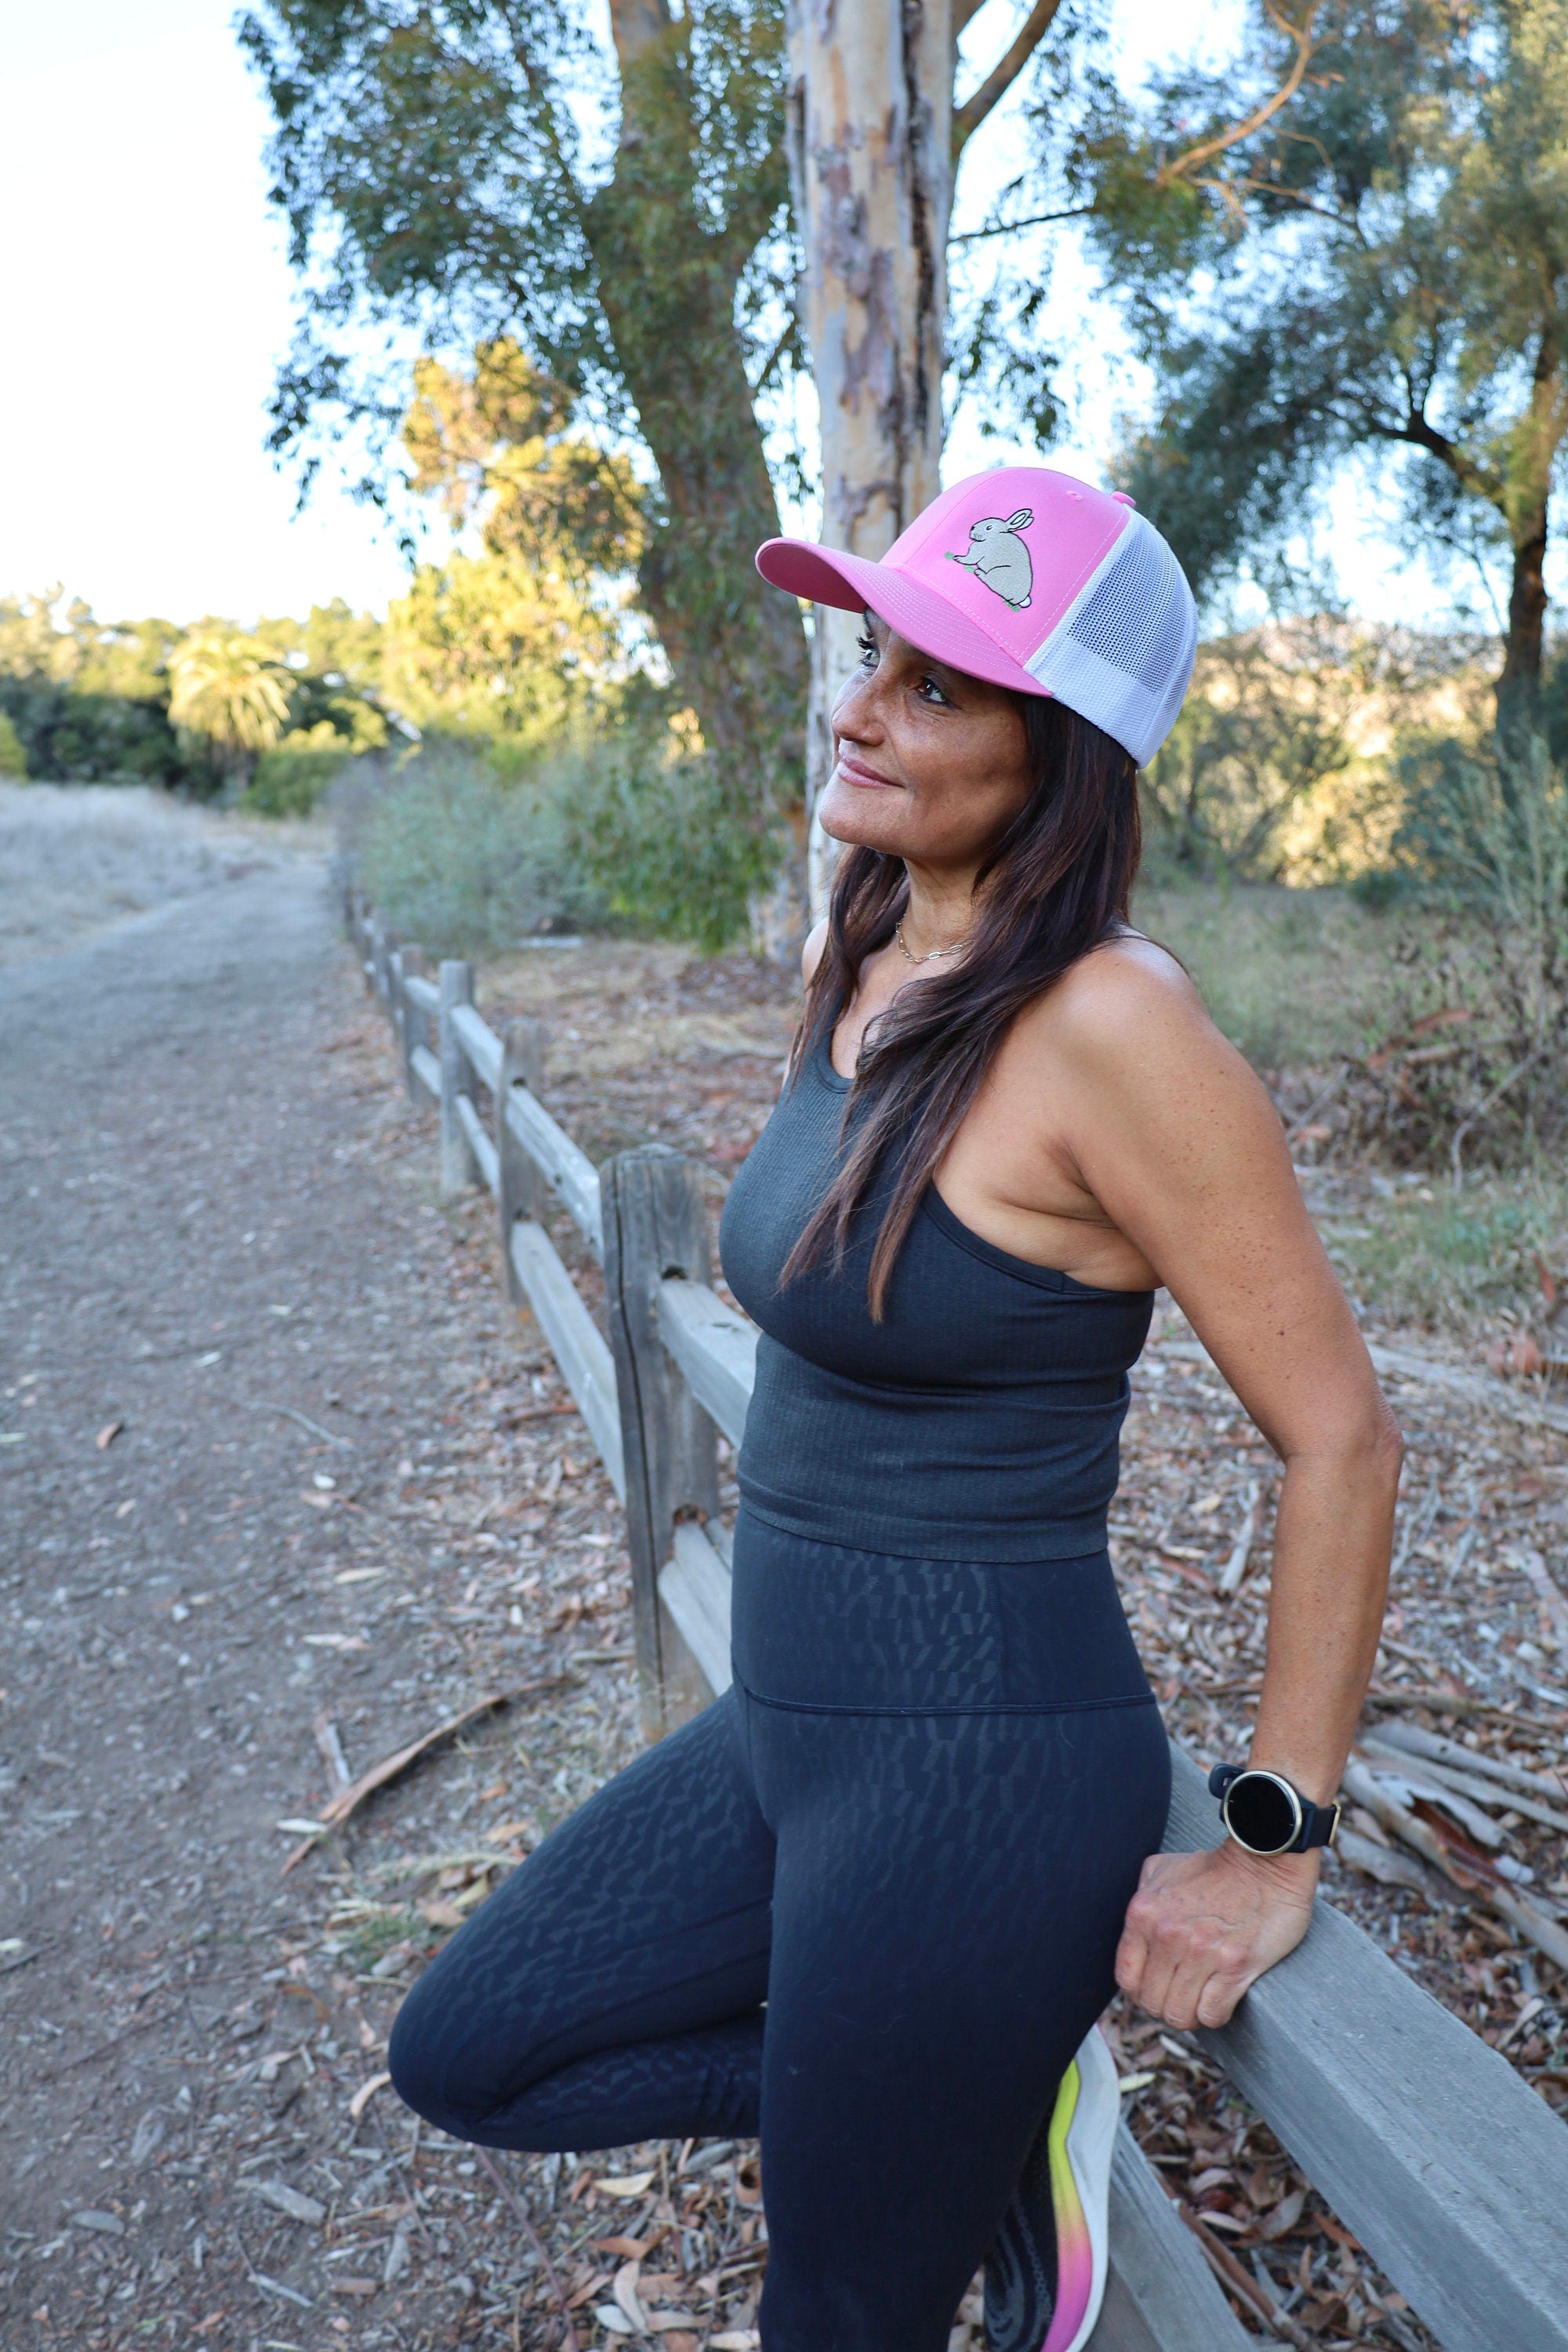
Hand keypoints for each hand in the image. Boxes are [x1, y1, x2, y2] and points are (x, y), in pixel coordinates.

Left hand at [1114, 1843, 1317, 2029]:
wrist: (1264, 1862)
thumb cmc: (1215, 1868)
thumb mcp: (1161, 1869)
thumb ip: (1141, 1897)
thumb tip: (1135, 1932)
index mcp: (1144, 1914)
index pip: (1126, 1978)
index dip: (1139, 1992)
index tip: (1155, 1989)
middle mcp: (1168, 1935)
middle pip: (1151, 2002)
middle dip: (1164, 2007)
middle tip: (1180, 1998)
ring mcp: (1201, 1952)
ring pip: (1180, 2014)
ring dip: (1190, 2015)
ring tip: (1199, 2002)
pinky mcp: (1235, 1965)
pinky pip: (1212, 2014)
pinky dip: (1214, 2015)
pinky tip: (1220, 1999)